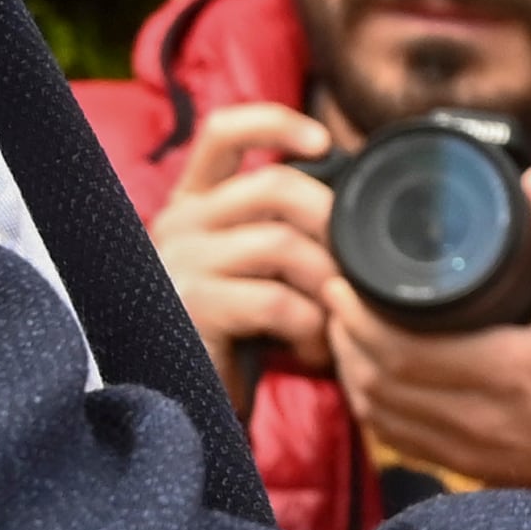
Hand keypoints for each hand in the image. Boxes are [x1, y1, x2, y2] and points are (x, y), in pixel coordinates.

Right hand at [151, 101, 339, 405]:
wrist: (176, 407)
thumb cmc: (227, 339)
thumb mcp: (247, 273)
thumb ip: (277, 232)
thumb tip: (351, 210)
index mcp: (193, 204)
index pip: (223, 132)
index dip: (276, 123)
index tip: (324, 142)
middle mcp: (180, 224)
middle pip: (275, 185)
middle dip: (332, 222)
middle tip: (354, 268)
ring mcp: (182, 264)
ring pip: (282, 243)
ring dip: (327, 283)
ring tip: (335, 321)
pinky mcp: (193, 310)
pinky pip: (276, 301)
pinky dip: (310, 327)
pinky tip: (311, 351)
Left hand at [325, 169, 530, 491]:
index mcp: (507, 370)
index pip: (406, 353)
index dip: (360, 321)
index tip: (341, 282)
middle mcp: (478, 415)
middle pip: (380, 382)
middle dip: (344, 336)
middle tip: (332, 293)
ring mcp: (466, 447)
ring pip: (379, 413)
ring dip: (350, 370)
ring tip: (341, 327)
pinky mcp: (463, 464)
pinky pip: (396, 438)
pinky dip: (371, 404)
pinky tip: (366, 375)